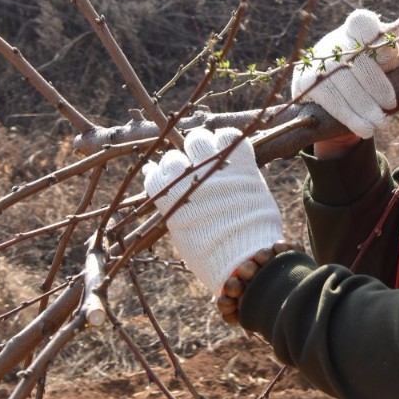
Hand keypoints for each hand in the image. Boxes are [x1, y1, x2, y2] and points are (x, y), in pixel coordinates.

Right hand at [141, 128, 283, 294]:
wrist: (245, 261)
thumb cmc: (213, 257)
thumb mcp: (184, 237)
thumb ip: (177, 213)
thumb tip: (173, 202)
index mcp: (170, 202)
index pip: (153, 176)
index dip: (156, 172)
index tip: (159, 171)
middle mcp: (188, 182)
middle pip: (173, 157)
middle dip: (178, 160)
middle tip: (189, 166)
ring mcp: (214, 173)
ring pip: (198, 140)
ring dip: (200, 143)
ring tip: (207, 151)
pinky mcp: (242, 168)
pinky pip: (231, 139)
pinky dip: (227, 138)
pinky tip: (227, 144)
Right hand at [292, 10, 398, 144]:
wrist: (342, 95)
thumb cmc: (377, 71)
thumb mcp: (393, 56)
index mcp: (358, 28)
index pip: (363, 22)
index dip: (375, 37)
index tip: (391, 55)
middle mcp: (335, 40)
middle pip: (354, 58)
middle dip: (374, 85)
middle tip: (390, 107)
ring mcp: (318, 61)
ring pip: (340, 81)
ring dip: (362, 105)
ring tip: (379, 124)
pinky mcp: (306, 81)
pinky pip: (328, 99)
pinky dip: (349, 116)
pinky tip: (364, 129)